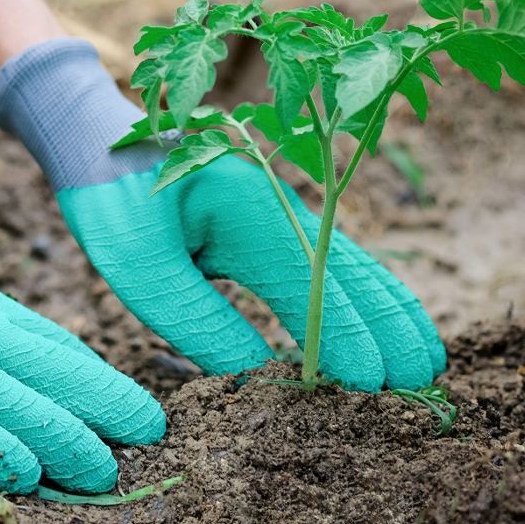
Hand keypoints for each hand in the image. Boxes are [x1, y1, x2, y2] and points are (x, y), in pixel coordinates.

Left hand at [0, 39, 445, 391]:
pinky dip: (368, 289)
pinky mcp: (273, 219)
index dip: (346, 339)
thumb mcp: (142, 266)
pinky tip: (381, 312)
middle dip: (390, 326)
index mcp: (252, 217)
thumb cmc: (113, 199)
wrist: (99, 139)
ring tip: (426, 353)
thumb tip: (256, 374)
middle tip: (423, 380)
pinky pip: (334, 257)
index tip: (376, 384)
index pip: (313, 289)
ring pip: (354, 263)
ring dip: (391, 308)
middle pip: (352, 273)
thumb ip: (200, 318)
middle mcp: (283, 208)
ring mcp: (283, 210)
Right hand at [0, 222, 163, 492]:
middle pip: (56, 379)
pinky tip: (28, 474)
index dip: (108, 384)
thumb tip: (71, 366)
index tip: (141, 411)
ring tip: (100, 472)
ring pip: (21, 410)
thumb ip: (11, 331)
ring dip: (67, 446)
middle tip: (140, 442)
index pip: (65, 350)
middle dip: (106, 414)